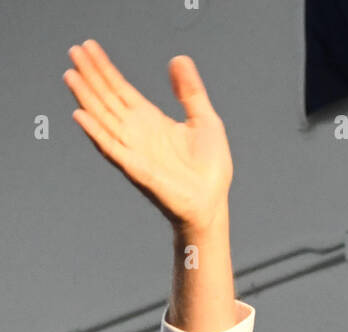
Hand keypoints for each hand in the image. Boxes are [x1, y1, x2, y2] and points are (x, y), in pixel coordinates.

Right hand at [63, 39, 232, 234]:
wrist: (211, 203)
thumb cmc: (210, 169)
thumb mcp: (204, 119)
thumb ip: (190, 91)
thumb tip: (178, 59)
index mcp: (151, 121)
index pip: (121, 89)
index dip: (105, 68)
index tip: (89, 48)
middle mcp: (137, 134)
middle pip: (107, 99)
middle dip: (90, 76)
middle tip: (73, 51)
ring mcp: (134, 151)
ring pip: (103, 118)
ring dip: (86, 98)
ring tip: (71, 76)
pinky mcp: (135, 169)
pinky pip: (111, 148)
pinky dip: (95, 132)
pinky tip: (80, 115)